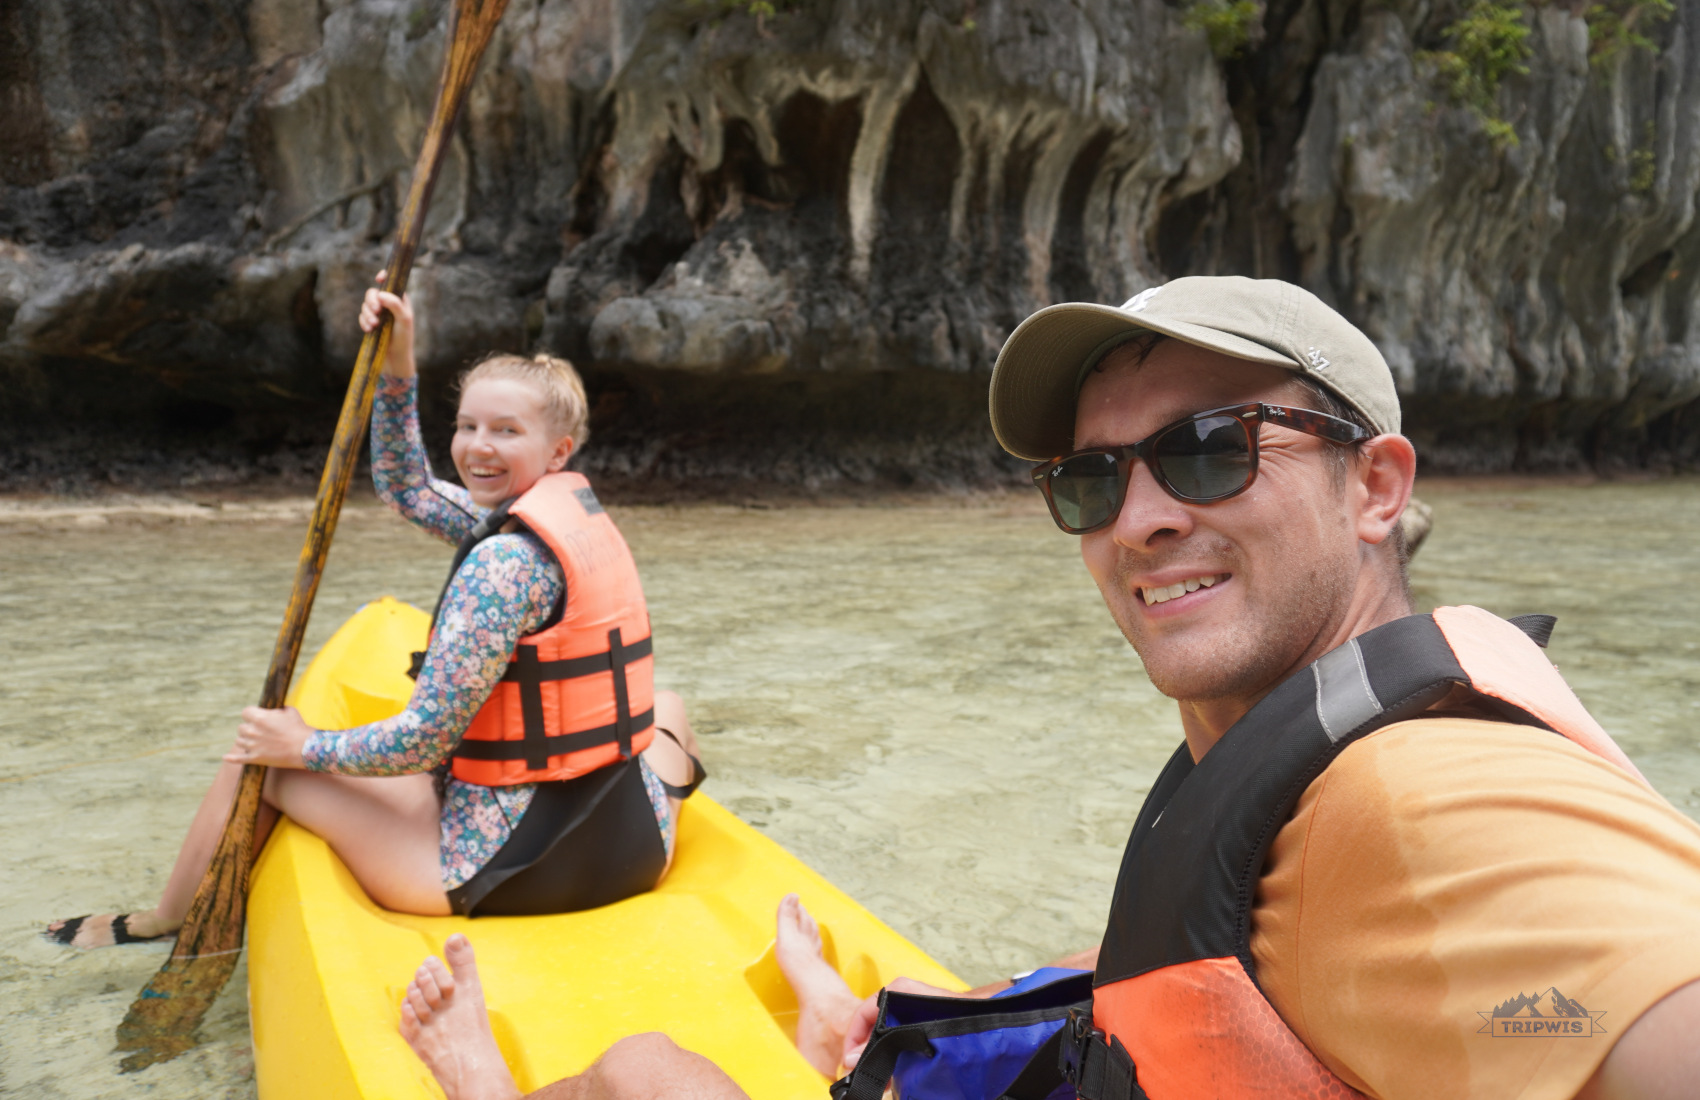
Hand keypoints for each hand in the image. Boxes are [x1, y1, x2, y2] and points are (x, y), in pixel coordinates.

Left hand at [224, 705, 314, 768]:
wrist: (305, 748)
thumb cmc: (299, 728)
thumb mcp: (289, 711)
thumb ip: (277, 710)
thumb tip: (273, 711)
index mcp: (260, 717)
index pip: (245, 712)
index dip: (251, 714)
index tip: (257, 717)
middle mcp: (252, 731)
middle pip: (241, 727)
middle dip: (249, 728)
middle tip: (260, 732)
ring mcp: (252, 746)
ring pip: (239, 741)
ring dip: (246, 741)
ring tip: (256, 742)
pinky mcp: (255, 758)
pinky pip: (238, 758)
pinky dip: (231, 758)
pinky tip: (225, 757)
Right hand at [359, 270, 416, 377]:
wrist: (395, 359)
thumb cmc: (404, 339)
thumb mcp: (404, 320)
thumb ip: (396, 305)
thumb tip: (382, 294)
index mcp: (400, 300)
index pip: (391, 283)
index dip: (384, 277)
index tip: (379, 279)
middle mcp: (388, 304)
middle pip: (373, 293)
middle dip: (371, 300)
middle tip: (376, 311)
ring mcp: (379, 314)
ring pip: (365, 305)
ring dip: (367, 314)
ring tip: (374, 326)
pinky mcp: (370, 323)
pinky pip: (362, 316)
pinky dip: (364, 322)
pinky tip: (369, 330)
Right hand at [841, 977, 961, 1069]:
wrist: (986, 1020)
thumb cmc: (956, 1018)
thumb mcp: (914, 1030)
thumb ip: (882, 1044)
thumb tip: (853, 1060)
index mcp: (898, 991)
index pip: (863, 1012)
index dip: (853, 1038)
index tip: (849, 1062)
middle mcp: (901, 997)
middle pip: (872, 1024)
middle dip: (865, 1050)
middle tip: (862, 1074)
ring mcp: (910, 1010)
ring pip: (884, 1033)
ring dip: (879, 1055)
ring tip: (878, 1080)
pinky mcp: (918, 1023)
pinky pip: (898, 1038)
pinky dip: (893, 1055)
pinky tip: (893, 1075)